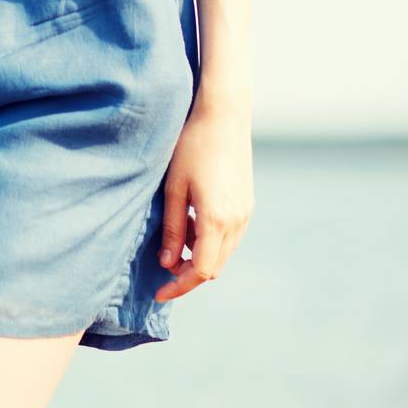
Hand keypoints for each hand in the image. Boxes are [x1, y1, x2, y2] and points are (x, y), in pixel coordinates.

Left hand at [153, 102, 253, 303]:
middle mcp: (237, 222)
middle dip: (188, 273)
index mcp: (217, 220)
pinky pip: (230, 235)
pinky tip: (193, 219)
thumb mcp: (173, 187)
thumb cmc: (191, 146)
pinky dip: (211, 239)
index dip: (179, 287)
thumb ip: (173, 229)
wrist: (223, 115)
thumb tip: (168, 264)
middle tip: (163, 267)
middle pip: (214, 266)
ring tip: (177, 236)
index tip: (159, 292)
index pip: (201, 271)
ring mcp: (245, 212)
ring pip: (223, 252)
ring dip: (200, 254)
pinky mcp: (247, 202)